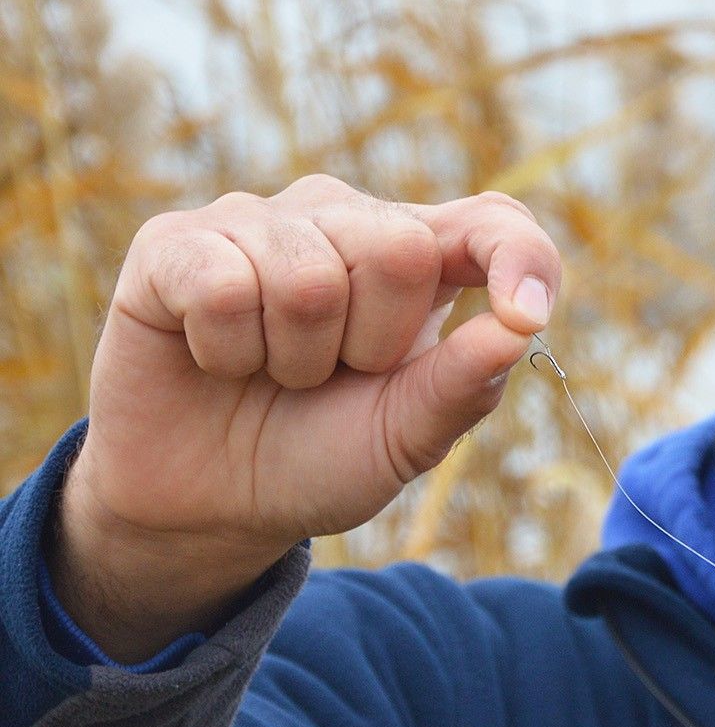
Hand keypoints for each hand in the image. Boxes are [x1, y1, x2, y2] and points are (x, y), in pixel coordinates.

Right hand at [55, 175, 559, 656]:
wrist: (209, 505)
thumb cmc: (320, 457)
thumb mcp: (404, 439)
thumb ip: (464, 385)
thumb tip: (519, 327)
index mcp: (423, 262)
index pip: (493, 222)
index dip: (520, 256)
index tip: (526, 314)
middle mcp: (346, 221)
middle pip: (400, 250)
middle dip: (372, 343)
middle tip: (333, 376)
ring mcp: (260, 222)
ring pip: (306, 277)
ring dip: (293, 357)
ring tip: (273, 371)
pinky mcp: (177, 242)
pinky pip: (221, 286)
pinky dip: (225, 349)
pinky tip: (216, 358)